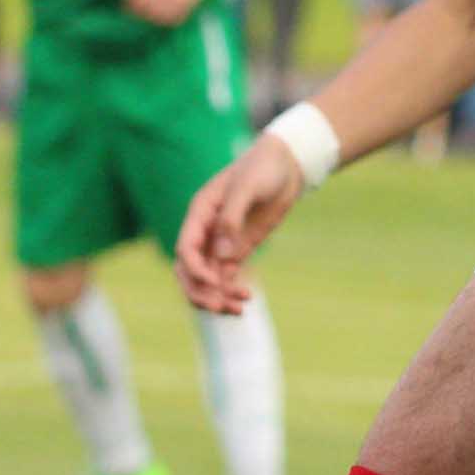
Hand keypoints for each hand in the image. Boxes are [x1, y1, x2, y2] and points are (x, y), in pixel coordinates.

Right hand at [176, 136, 304, 312]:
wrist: (287, 164)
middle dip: (200, 291)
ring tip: (238, 310)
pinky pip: (226, 277)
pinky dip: (231, 291)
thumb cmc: (263, 167)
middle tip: (220, 306)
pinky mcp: (238, 250)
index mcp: (200, 213)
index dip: (195, 270)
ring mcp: (221, 243)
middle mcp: (206, 231)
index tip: (215, 282)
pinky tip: (246, 299)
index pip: (186, 249)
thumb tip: (223, 255)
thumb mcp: (248, 187)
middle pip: (189, 271)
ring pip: (207, 279)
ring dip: (216, 297)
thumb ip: (232, 218)